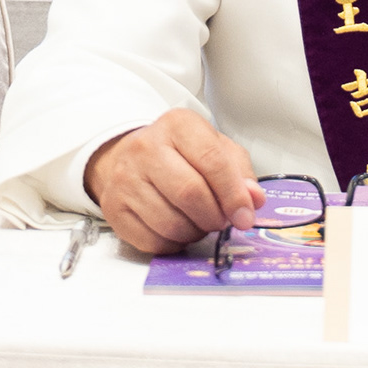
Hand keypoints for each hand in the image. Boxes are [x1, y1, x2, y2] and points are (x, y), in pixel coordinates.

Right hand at [83, 107, 262, 256]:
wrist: (130, 159)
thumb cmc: (180, 155)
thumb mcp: (216, 149)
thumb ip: (240, 172)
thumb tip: (253, 200)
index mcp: (177, 125)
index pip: (212, 161)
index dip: (234, 195)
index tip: (244, 217)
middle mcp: (145, 147)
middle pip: (190, 194)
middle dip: (214, 217)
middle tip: (220, 221)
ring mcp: (124, 178)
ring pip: (171, 223)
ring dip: (194, 232)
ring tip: (198, 222)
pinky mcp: (113, 208)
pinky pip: (152, 240)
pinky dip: (173, 243)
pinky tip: (177, 229)